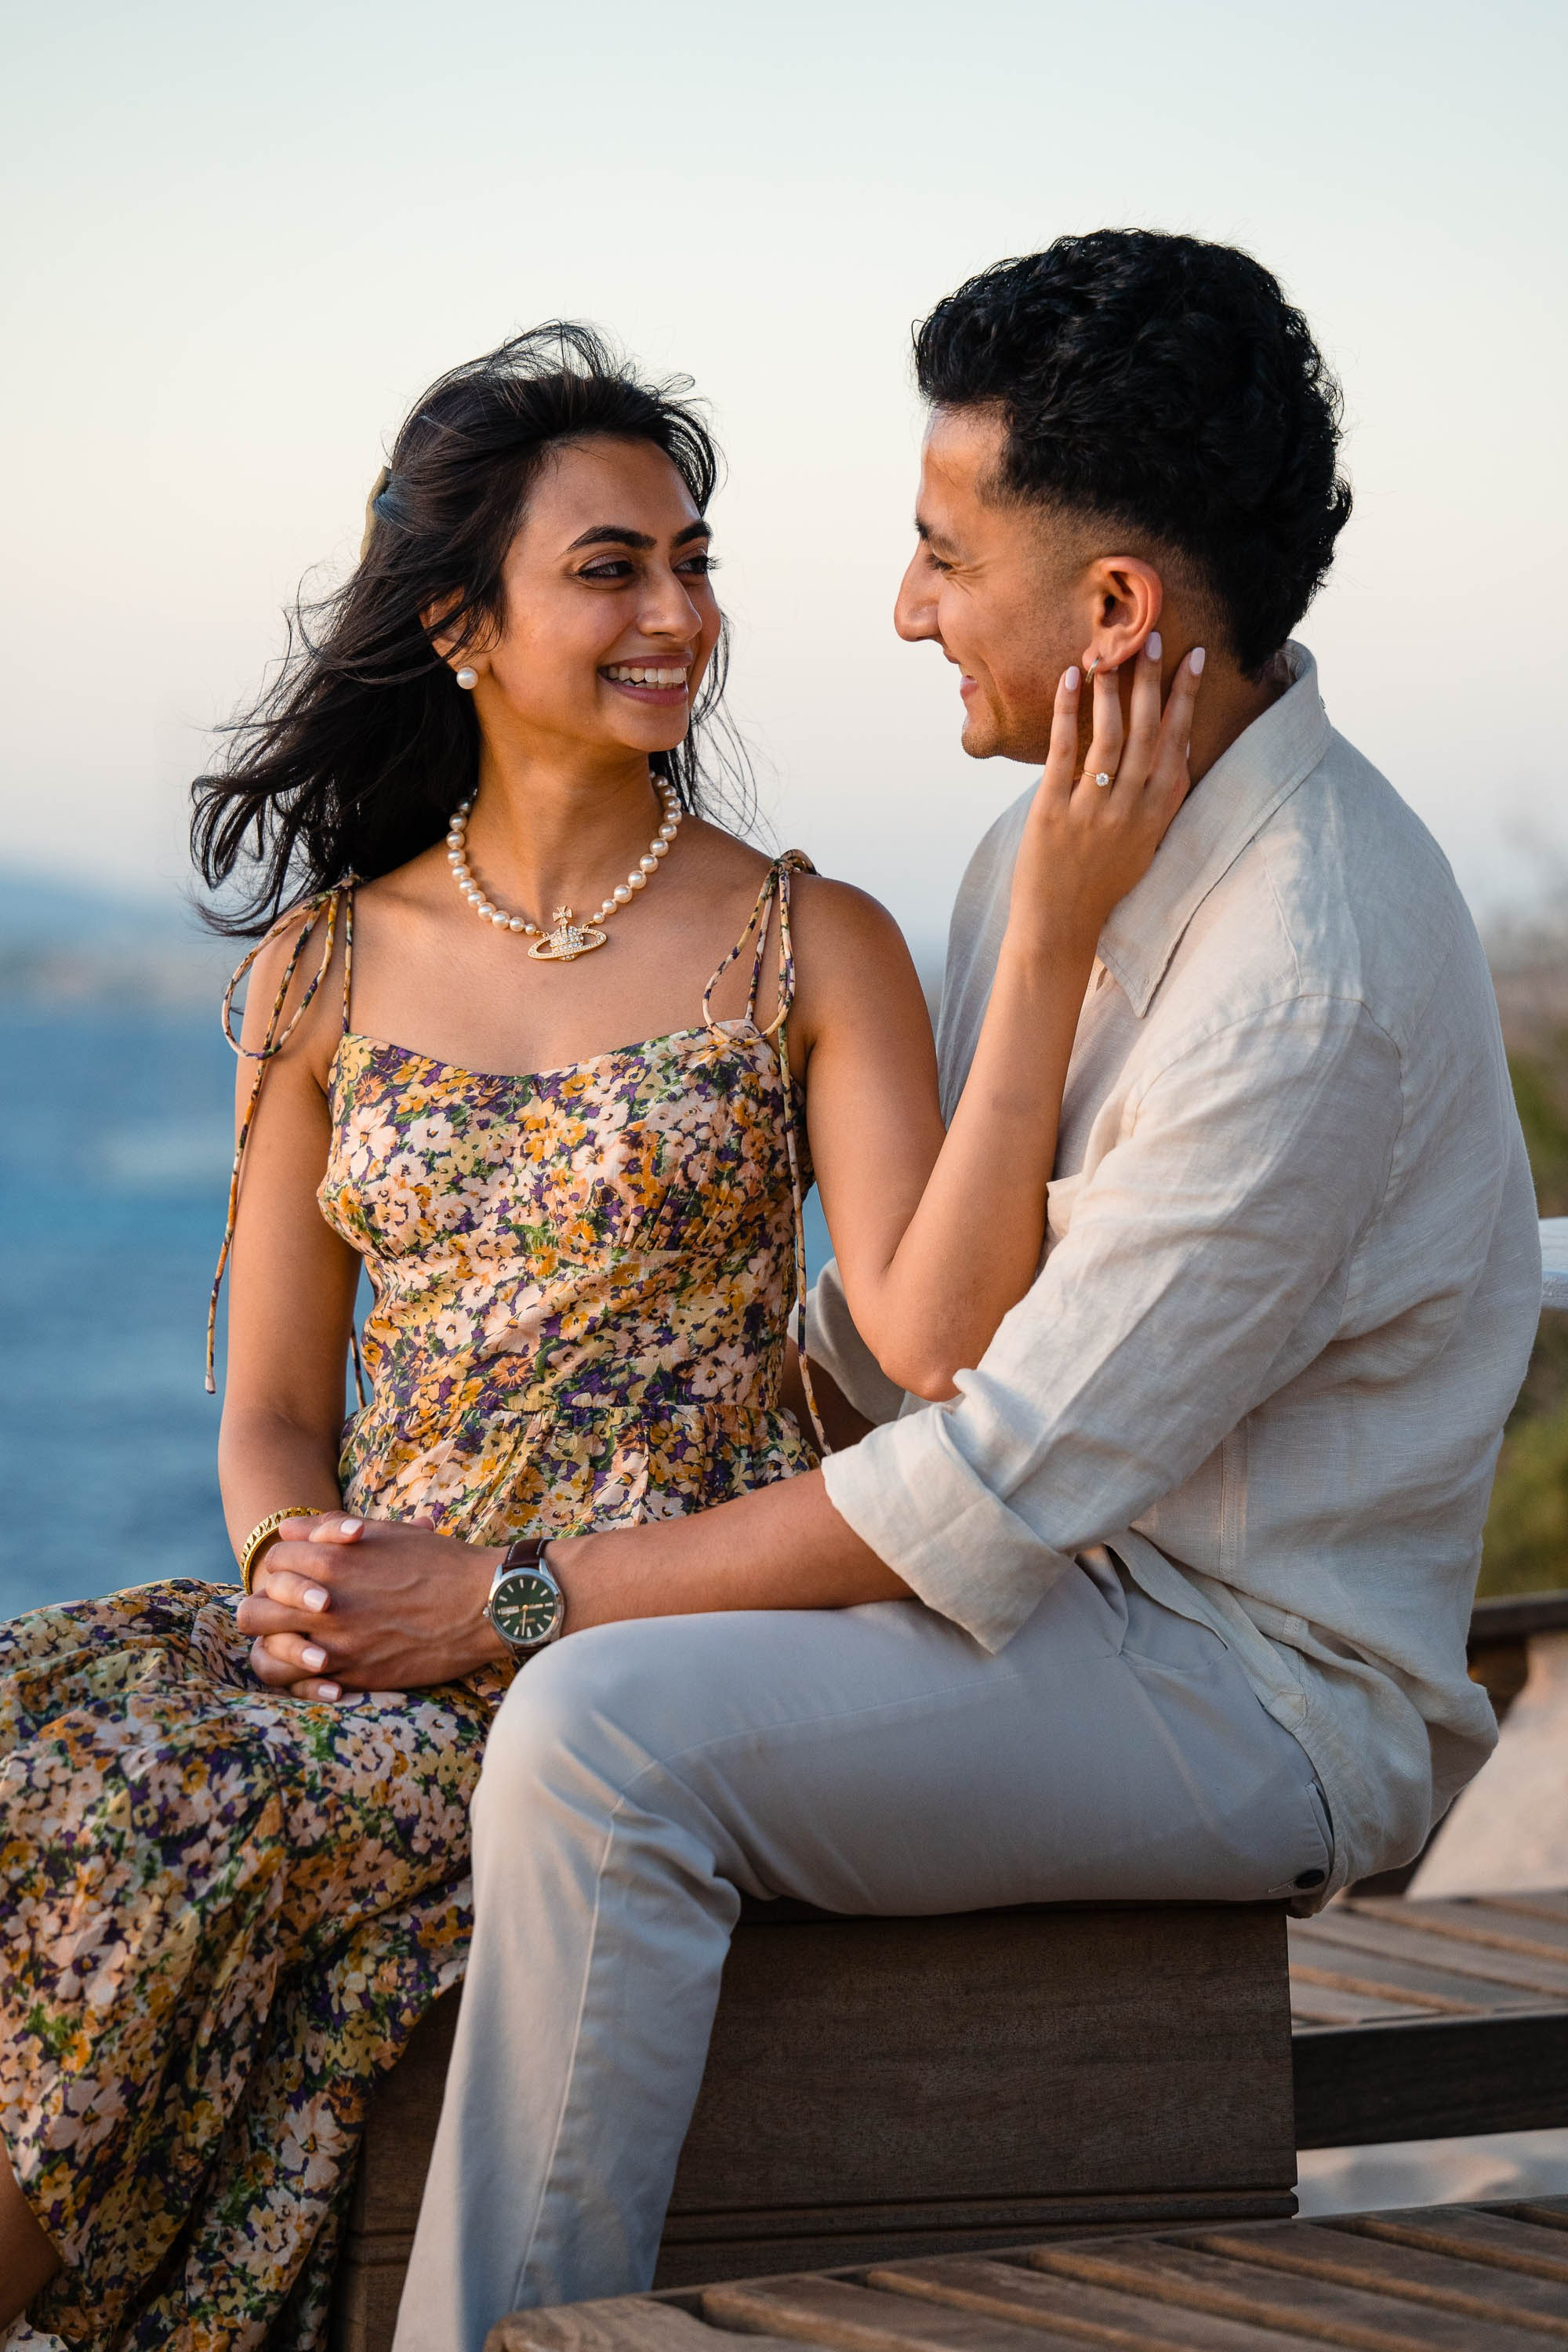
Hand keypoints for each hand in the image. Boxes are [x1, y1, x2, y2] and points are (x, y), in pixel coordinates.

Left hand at [237, 1512, 507, 1698]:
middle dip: (262, 1607)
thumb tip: (289, 1531)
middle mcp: (324, 1605)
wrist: (484, 1604)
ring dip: (273, 1646)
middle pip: (252, 1612)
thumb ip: (330, 1530)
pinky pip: (299, 1685)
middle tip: (283, 1610)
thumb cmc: (439, 1562)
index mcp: (331, 1562)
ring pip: (265, 1654)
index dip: (282, 1565)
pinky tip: (320, 1665)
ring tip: (293, 1641)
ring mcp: (336, 1645)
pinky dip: (301, 1676)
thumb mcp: (386, 1532)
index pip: (273, 1562)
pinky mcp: (354, 1676)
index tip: (299, 1572)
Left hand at [1008, 635, 1203, 955]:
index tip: (1194, 657)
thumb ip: (1163, 796)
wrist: (1061, 924)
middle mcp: (1132, 808)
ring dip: (1112, 688)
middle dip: (1153, 680)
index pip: (1179, 743)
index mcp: (1158, 813)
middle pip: (1148, 731)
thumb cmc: (1104, 880)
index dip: (1186, 698)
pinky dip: (1068, 711)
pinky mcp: (1054, 811)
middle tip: (1153, 636)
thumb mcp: (1147, 841)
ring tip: (1109, 650)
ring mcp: (1094, 809)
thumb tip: (1182, 746)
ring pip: (1110, 736)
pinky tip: (1068, 679)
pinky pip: (1064, 751)